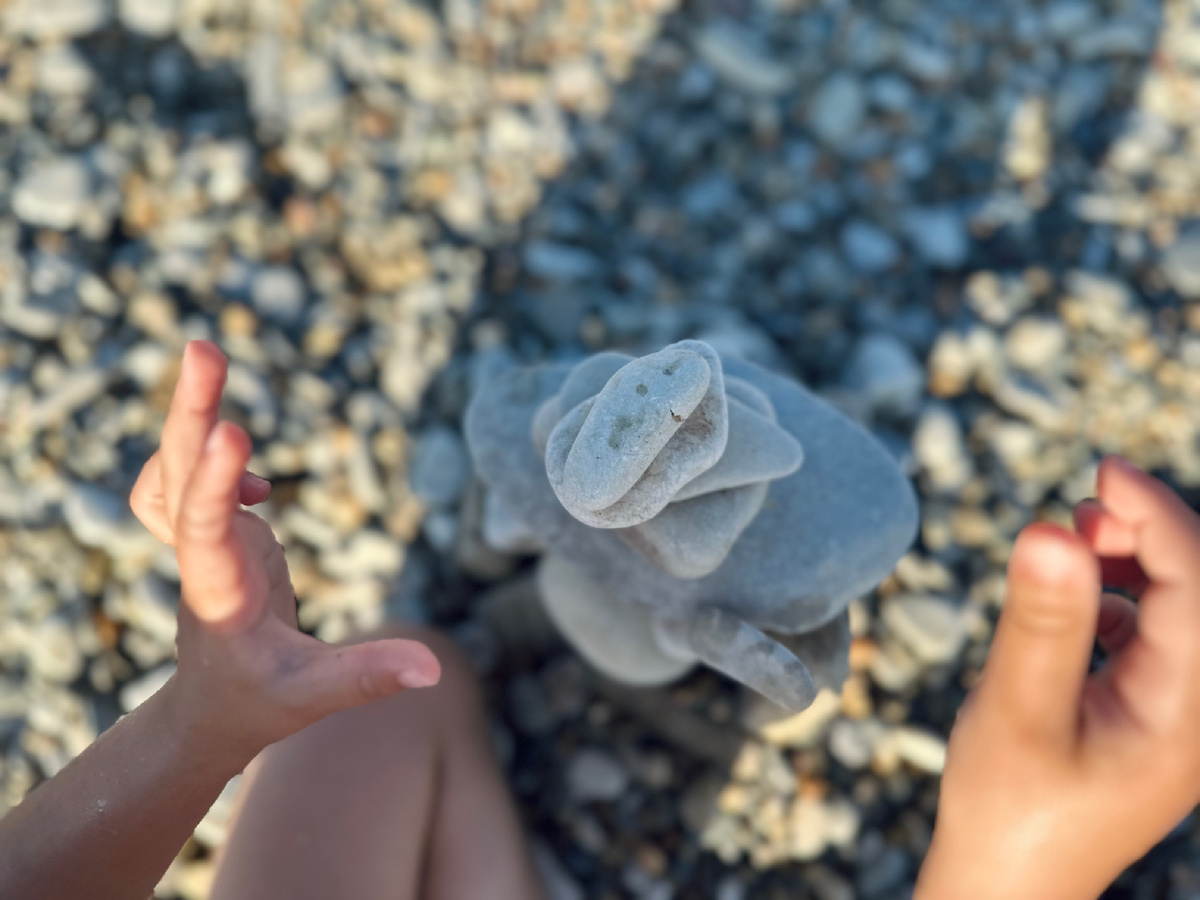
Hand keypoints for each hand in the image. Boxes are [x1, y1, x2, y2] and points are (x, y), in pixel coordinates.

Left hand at [130, 341, 439, 764]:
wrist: (209, 711)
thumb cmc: (260, 705)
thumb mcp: (315, 696)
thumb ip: (369, 675)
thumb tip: (433, 669)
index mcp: (221, 594)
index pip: (205, 532)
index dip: (212, 482)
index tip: (230, 433)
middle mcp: (201, 557)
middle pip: (176, 476)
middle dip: (190, 413)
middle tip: (201, 348)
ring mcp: (201, 540)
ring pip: (173, 467)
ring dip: (188, 414)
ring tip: (205, 356)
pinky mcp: (211, 532)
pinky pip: (184, 479)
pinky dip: (202, 455)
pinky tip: (249, 471)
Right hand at [916, 456, 1199, 899]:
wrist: (1008, 884)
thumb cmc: (1008, 809)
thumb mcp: (1015, 712)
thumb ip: (1041, 622)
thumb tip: (1052, 528)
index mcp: (1186, 712)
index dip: (1160, 516)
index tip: (1103, 471)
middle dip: (1156, 532)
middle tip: (1084, 505)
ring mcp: (1182, 714)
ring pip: (1186, 607)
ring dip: (1141, 559)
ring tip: (1079, 538)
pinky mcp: (1154, 713)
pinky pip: (1162, 632)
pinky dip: (1126, 594)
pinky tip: (1081, 600)